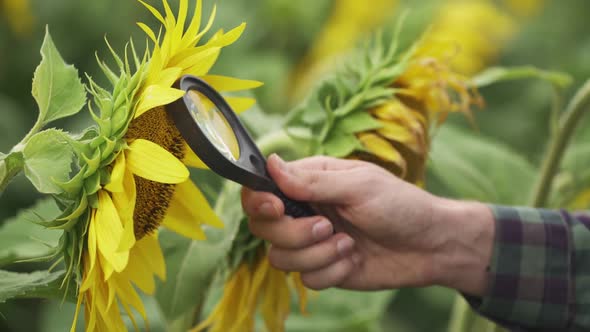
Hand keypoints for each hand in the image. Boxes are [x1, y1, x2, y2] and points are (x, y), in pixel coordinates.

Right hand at [241, 155, 494, 294]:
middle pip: (264, 227)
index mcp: (309, 182)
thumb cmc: (400, 205)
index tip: (276, 207)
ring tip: (348, 244)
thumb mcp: (359, 185)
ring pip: (280, 257)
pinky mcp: (324, 268)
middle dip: (293, 232)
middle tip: (328, 226)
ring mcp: (312, 242)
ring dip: (316, 254)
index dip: (259, 200)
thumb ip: (313, 181)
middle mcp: (305, 210)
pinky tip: (354, 260)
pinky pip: (306, 279)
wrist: (430, 246)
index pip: (262, 189)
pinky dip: (332, 271)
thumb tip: (270, 164)